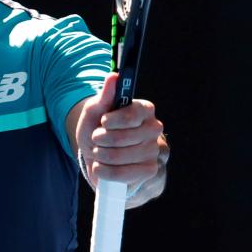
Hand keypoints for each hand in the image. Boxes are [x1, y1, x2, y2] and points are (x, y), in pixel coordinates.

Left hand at [76, 72, 167, 206]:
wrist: (96, 155)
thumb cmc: (97, 129)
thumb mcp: (95, 111)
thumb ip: (105, 95)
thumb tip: (114, 76)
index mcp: (145, 110)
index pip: (136, 113)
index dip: (115, 120)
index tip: (103, 122)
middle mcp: (155, 130)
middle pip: (128, 137)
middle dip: (103, 140)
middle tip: (96, 139)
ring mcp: (155, 153)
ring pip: (126, 157)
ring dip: (104, 156)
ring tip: (98, 153)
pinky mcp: (152, 173)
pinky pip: (129, 175)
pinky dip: (109, 173)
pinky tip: (101, 168)